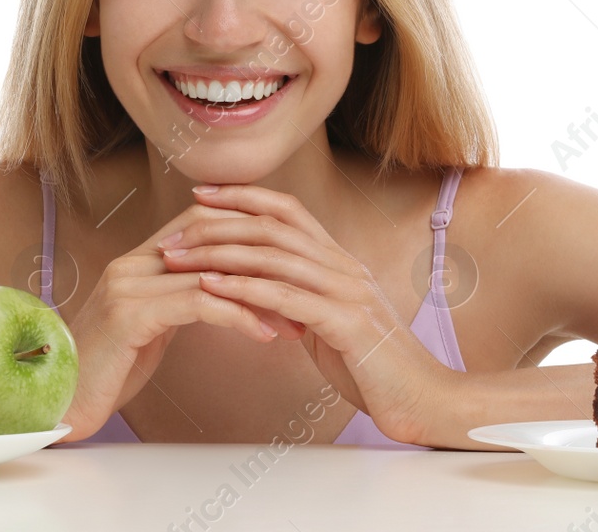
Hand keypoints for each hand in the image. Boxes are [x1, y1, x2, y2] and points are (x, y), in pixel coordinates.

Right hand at [57, 203, 305, 441]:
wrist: (63, 403)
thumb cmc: (109, 369)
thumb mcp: (151, 325)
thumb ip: (179, 299)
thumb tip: (224, 292)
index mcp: (138, 260)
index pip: (201, 220)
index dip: (248, 233)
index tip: (291, 259)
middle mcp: (132, 264)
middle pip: (211, 239)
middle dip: (263, 263)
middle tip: (304, 289)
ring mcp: (128, 287)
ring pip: (210, 273)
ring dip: (260, 295)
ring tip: (293, 318)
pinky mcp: (130, 316)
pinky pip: (197, 304)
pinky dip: (237, 316)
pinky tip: (263, 334)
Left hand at [157, 184, 451, 445]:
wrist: (424, 402)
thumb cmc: (374, 371)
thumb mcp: (331, 326)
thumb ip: (302, 304)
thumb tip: (264, 295)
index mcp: (341, 263)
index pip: (289, 211)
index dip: (244, 197)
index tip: (201, 194)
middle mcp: (345, 267)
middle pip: (274, 225)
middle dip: (217, 223)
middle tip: (173, 232)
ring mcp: (348, 291)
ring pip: (275, 255)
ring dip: (218, 253)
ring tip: (177, 257)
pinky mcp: (346, 322)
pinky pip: (285, 296)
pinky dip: (243, 287)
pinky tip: (210, 286)